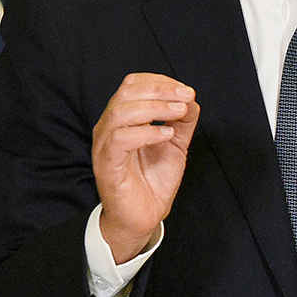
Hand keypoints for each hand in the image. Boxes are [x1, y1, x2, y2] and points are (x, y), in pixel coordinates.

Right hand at [92, 73, 198, 261]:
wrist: (144, 215)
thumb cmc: (153, 180)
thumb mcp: (175, 144)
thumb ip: (182, 121)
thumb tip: (191, 100)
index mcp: (123, 118)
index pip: (132, 84)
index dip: (159, 81)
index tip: (185, 90)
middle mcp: (110, 127)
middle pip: (126, 92)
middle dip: (160, 90)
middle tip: (186, 97)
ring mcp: (105, 145)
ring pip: (121, 112)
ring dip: (155, 108)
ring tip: (179, 113)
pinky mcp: (107, 164)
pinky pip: (120, 139)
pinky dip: (147, 132)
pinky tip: (166, 136)